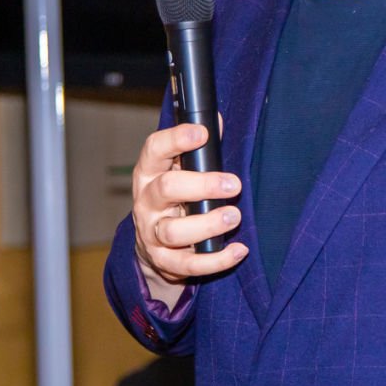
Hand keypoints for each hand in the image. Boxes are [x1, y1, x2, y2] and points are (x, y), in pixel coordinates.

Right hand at [130, 121, 245, 309]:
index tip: (202, 133)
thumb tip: (217, 120)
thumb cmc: (175, 197)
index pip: (154, 150)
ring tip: (233, 217)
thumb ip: (200, 150)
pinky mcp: (164, 261)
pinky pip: (188, 265)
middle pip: (167, 189)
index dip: (176, 139)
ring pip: (174, 231)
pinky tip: (238, 250)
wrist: (152, 243)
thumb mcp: (180, 171)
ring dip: (207, 225)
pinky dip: (216, 260)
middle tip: (233, 184)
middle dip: (202, 185)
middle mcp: (147, 201)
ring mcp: (152, 233)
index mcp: (150, 172)